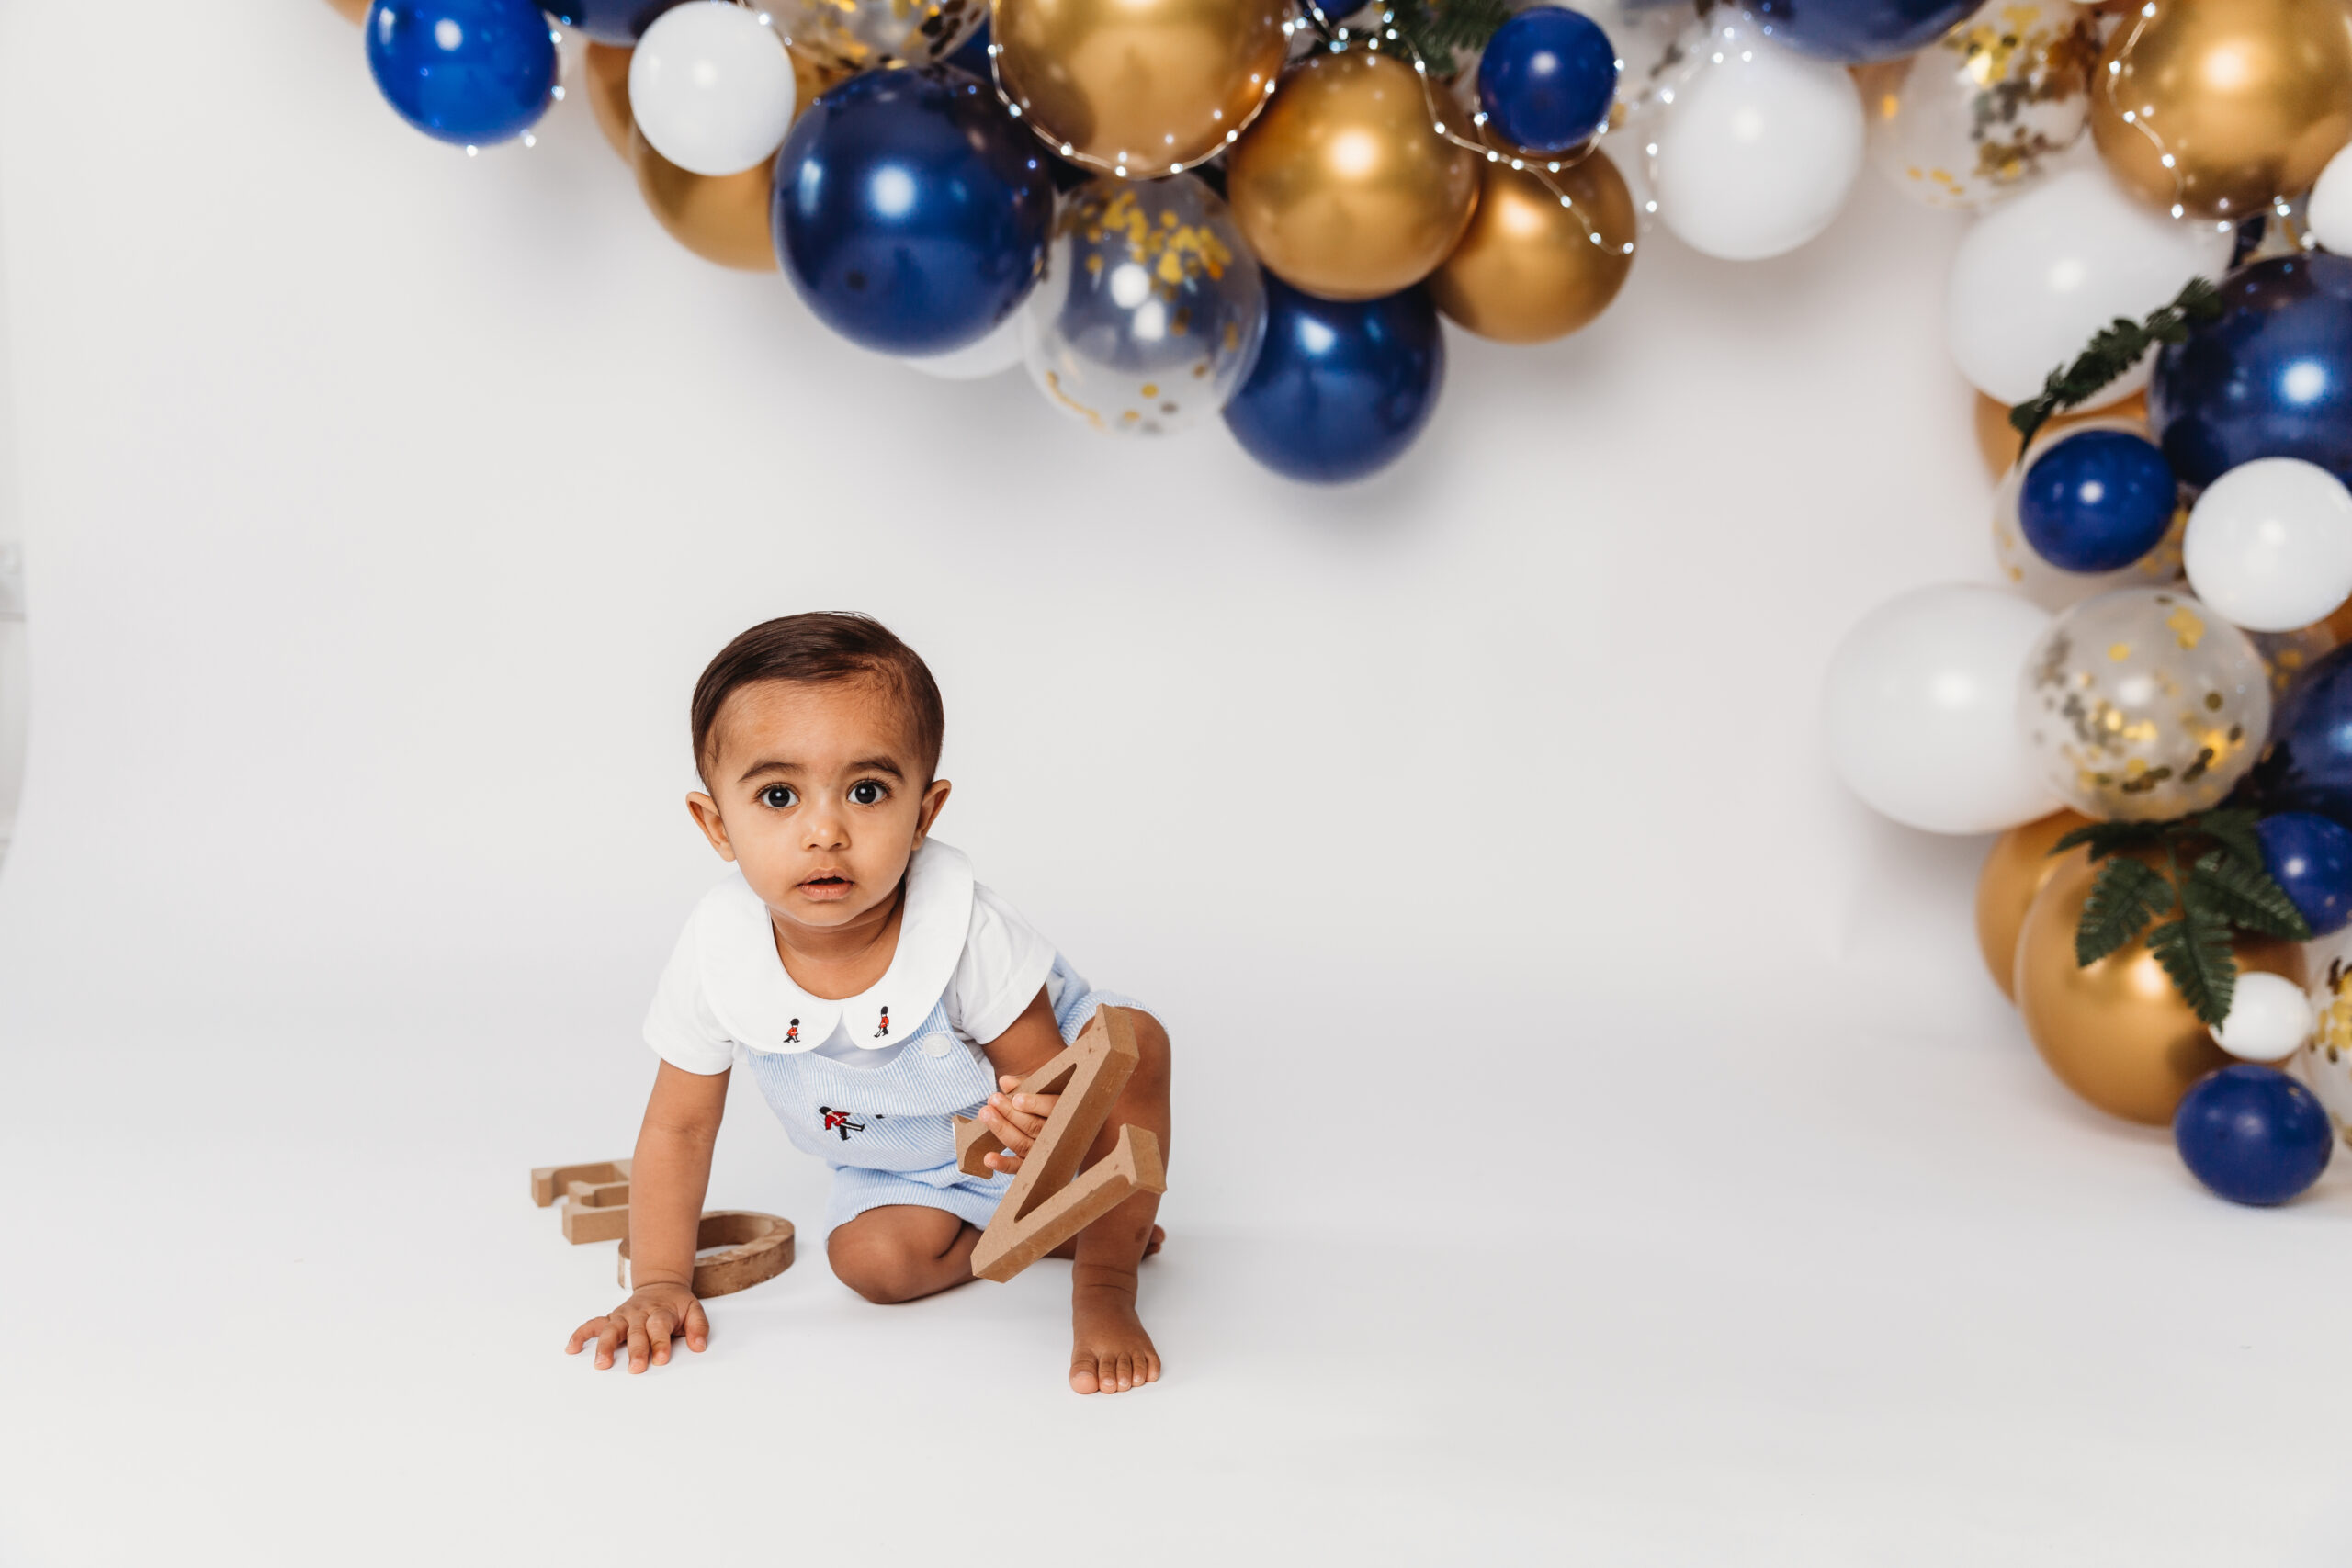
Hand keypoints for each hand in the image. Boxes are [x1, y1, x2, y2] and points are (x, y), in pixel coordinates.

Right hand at [565, 1281, 707, 1373]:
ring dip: (605, 1346)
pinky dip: (581, 1334)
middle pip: (636, 1332)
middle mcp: (640, 1313)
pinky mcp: (612, 1318)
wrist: (661, 1284)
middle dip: (636, 1350)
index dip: (660, 1342)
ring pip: (612, 1329)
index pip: (659, 1326)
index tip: (661, 1359)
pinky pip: (593, 1324)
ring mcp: (624, 1315)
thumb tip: (699, 1346)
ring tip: (601, 1364)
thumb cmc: (676, 1304)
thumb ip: (698, 1327)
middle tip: (635, 1368)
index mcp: (661, 1311)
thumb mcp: (694, 1309)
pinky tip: (571, 1348)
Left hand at [977, 1073, 1059, 1174]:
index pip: (1053, 1108)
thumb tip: (1005, 1081)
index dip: (1035, 1104)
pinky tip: (988, 1158)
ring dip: (1002, 1130)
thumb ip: (1025, 1086)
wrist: (1062, 1129)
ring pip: (1023, 1144)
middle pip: (1034, 1126)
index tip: (1016, 1100)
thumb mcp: (1043, 1091)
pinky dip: (1003, 1164)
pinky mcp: (1030, 1165)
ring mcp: (1044, 1153)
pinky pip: (1017, 1167)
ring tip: (985, 1114)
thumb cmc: (1048, 1103)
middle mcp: (1057, 1135)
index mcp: (1065, 1111)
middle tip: (992, 1099)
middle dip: (1010, 1114)